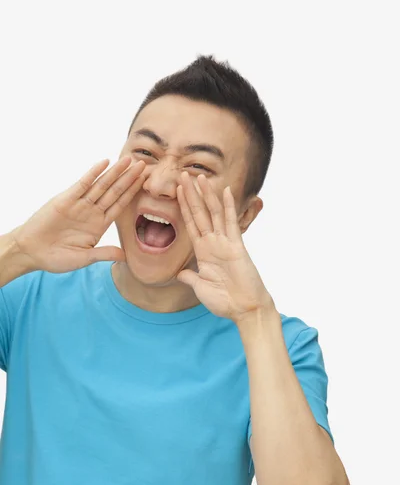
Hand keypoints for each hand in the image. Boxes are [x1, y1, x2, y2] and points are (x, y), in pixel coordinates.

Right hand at [11, 157, 145, 273]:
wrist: (31, 252)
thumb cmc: (56, 257)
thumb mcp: (83, 258)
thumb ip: (103, 254)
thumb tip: (125, 257)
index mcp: (99, 225)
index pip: (120, 205)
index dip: (132, 194)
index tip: (145, 183)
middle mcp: (91, 211)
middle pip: (114, 191)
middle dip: (129, 178)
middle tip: (144, 165)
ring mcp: (79, 204)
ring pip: (101, 185)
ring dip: (115, 172)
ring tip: (129, 160)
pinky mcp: (65, 199)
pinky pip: (82, 184)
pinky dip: (93, 173)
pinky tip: (104, 163)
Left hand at [176, 172, 273, 321]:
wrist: (245, 309)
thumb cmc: (226, 301)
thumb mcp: (201, 288)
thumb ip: (191, 278)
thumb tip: (180, 273)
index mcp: (203, 252)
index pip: (191, 224)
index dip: (183, 207)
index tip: (176, 191)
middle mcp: (214, 244)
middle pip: (200, 213)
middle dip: (191, 194)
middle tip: (183, 174)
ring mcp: (225, 243)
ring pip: (214, 213)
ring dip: (206, 195)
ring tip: (198, 176)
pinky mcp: (237, 246)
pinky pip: (231, 223)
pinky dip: (229, 206)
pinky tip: (225, 190)